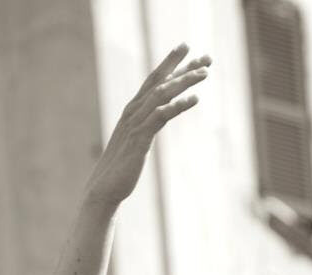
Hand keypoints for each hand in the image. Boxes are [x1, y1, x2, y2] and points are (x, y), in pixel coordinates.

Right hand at [85, 43, 211, 205]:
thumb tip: (158, 117)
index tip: (187, 48)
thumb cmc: (121, 167)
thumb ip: (146, 125)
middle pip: (160, 81)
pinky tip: (194, 99)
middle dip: (183, 66)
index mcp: (132, 110)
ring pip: (161, 94)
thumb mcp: (136, 140)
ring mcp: (135, 124)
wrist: (104, 189)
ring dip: (184, 82)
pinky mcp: (140, 139)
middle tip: (207, 57)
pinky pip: (160, 117)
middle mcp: (133, 112)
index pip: (153, 79)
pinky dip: (177, 106)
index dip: (170, 62)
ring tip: (205, 73)